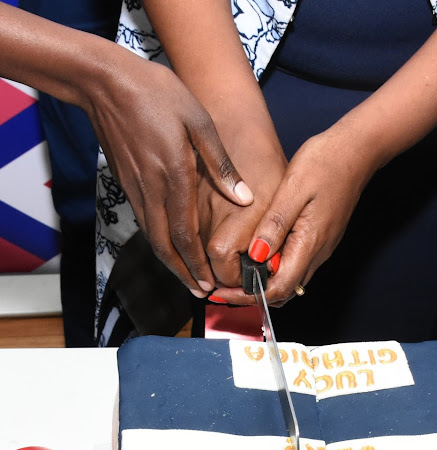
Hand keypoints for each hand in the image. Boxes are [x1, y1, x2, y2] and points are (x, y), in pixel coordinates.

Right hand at [82, 50, 252, 296]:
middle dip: (185, 274)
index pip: (186, 236)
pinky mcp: (127, 184)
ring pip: (154, 238)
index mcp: (174, 178)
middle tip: (201, 293)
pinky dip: (160, 242)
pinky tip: (172, 246)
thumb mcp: (198, 121)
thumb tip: (244, 198)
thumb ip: (221, 165)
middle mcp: (153, 191)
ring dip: (172, 262)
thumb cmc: (156, 94)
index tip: (209, 285)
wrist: (105, 82)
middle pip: (167, 247)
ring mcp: (136, 189)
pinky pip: (146, 223)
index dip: (198, 265)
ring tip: (189, 278)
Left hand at [209, 122, 378, 305]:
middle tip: (224, 288)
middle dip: (252, 296)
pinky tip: (257, 255)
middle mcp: (317, 254)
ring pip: (289, 281)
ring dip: (263, 284)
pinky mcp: (320, 240)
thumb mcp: (293, 189)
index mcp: (309, 244)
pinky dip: (274, 270)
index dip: (249, 296)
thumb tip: (256, 256)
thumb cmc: (325, 163)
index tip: (223, 293)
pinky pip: (295, 265)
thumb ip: (275, 225)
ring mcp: (320, 249)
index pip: (278, 288)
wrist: (356, 151)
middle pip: (283, 292)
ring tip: (235, 275)